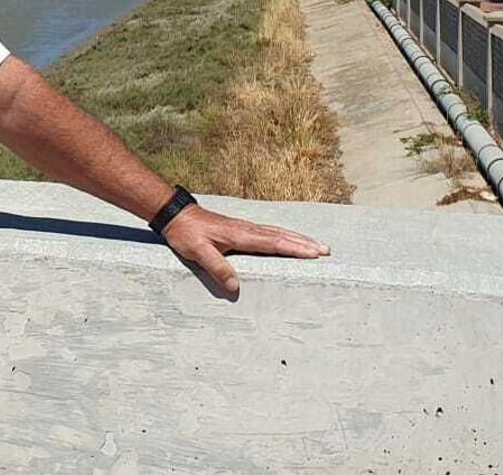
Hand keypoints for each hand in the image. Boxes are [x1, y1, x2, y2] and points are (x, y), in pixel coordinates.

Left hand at [160, 205, 329, 297]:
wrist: (177, 215)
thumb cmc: (187, 234)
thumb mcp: (198, 253)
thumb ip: (217, 268)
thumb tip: (236, 287)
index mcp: (241, 235)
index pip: (273, 243)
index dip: (294, 248)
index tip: (314, 253)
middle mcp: (246, 229)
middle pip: (281, 236)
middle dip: (304, 243)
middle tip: (326, 250)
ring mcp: (244, 228)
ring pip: (277, 232)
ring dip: (297, 238)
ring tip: (315, 245)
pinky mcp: (240, 229)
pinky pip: (268, 233)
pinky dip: (283, 236)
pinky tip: (287, 240)